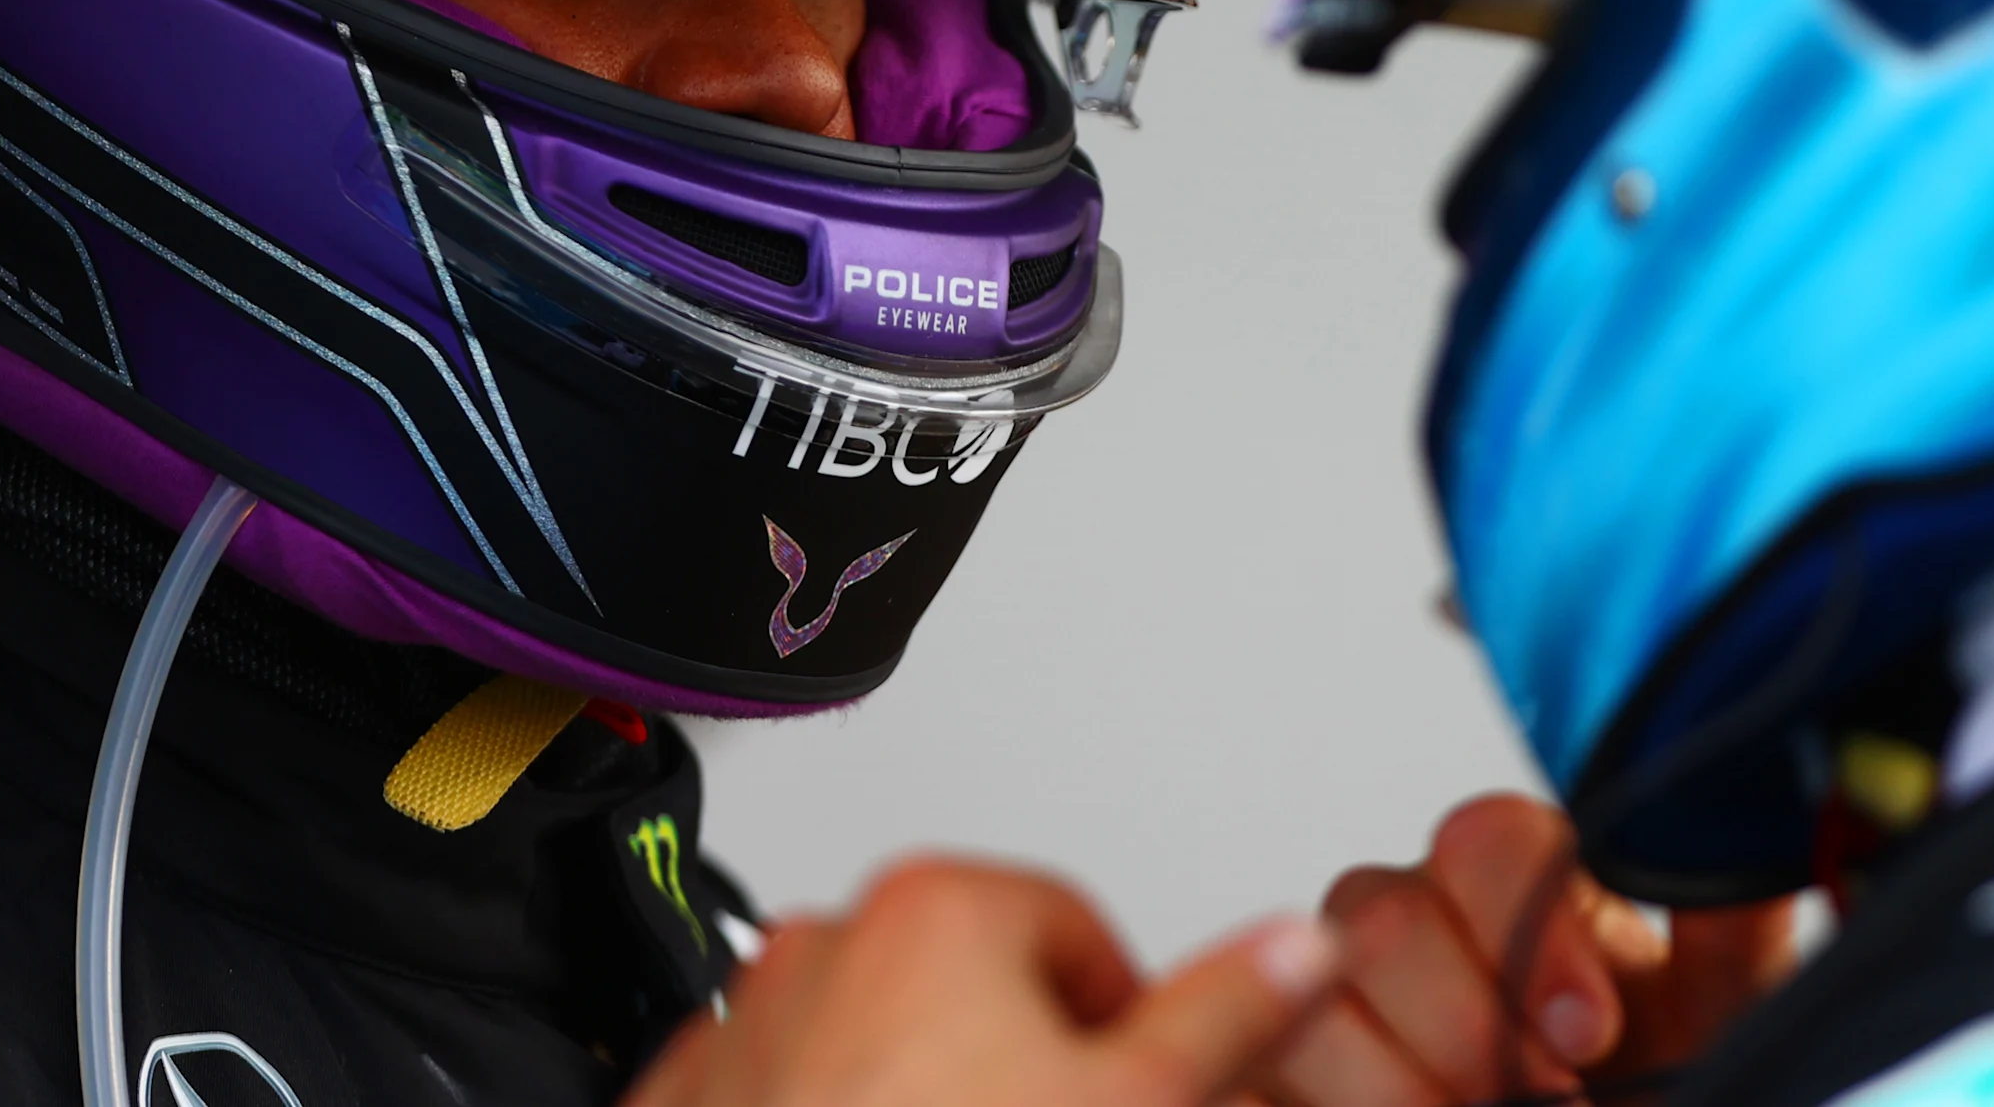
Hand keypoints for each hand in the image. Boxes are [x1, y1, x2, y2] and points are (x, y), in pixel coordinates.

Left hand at [623, 857, 1339, 1106]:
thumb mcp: (1137, 1104)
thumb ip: (1225, 1013)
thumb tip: (1302, 945)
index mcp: (938, 907)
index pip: (1080, 937)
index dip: (1122, 1032)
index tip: (1127, 1094)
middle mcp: (821, 943)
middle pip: (976, 989)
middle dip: (1022, 1063)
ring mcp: (742, 1028)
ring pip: (877, 1047)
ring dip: (923, 1094)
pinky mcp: (690, 1106)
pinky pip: (782, 1096)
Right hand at [1261, 794, 1795, 1105]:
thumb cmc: (1657, 1078)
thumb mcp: (1718, 1012)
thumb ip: (1731, 925)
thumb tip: (1755, 835)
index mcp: (1516, 879)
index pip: (1486, 839)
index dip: (1529, 932)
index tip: (1586, 1032)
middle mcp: (1411, 919)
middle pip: (1383, 916)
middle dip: (1465, 1025)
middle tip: (1534, 1098)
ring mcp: (1334, 995)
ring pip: (1314, 1001)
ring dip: (1397, 1084)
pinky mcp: (1285, 1067)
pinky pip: (1264, 1069)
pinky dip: (1336, 1104)